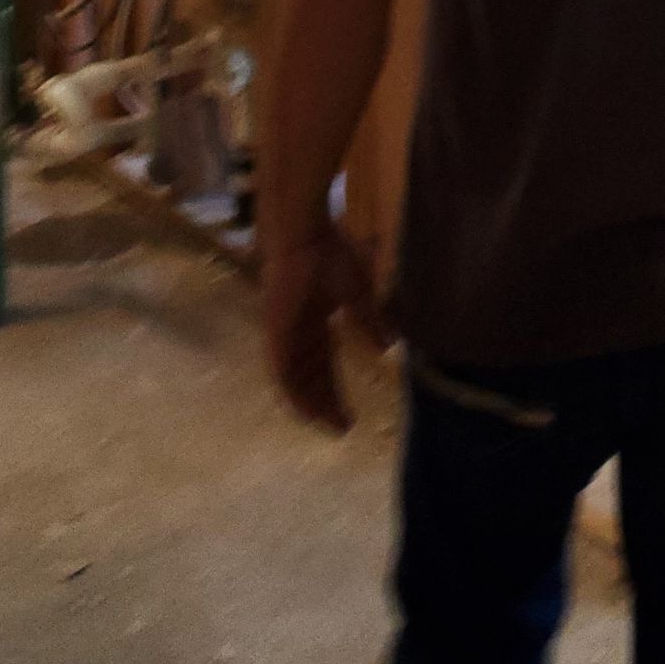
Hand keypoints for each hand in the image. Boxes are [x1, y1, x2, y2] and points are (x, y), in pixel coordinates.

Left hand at [262, 222, 389, 432]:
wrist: (303, 237)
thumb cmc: (330, 255)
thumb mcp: (358, 293)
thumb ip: (370, 320)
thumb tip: (387, 346)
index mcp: (317, 321)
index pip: (325, 364)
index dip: (335, 390)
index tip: (350, 414)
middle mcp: (298, 335)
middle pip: (312, 378)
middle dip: (326, 403)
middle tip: (342, 426)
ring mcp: (285, 336)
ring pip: (296, 382)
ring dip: (311, 404)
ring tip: (328, 424)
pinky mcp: (277, 334)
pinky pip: (283, 373)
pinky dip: (294, 394)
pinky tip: (306, 411)